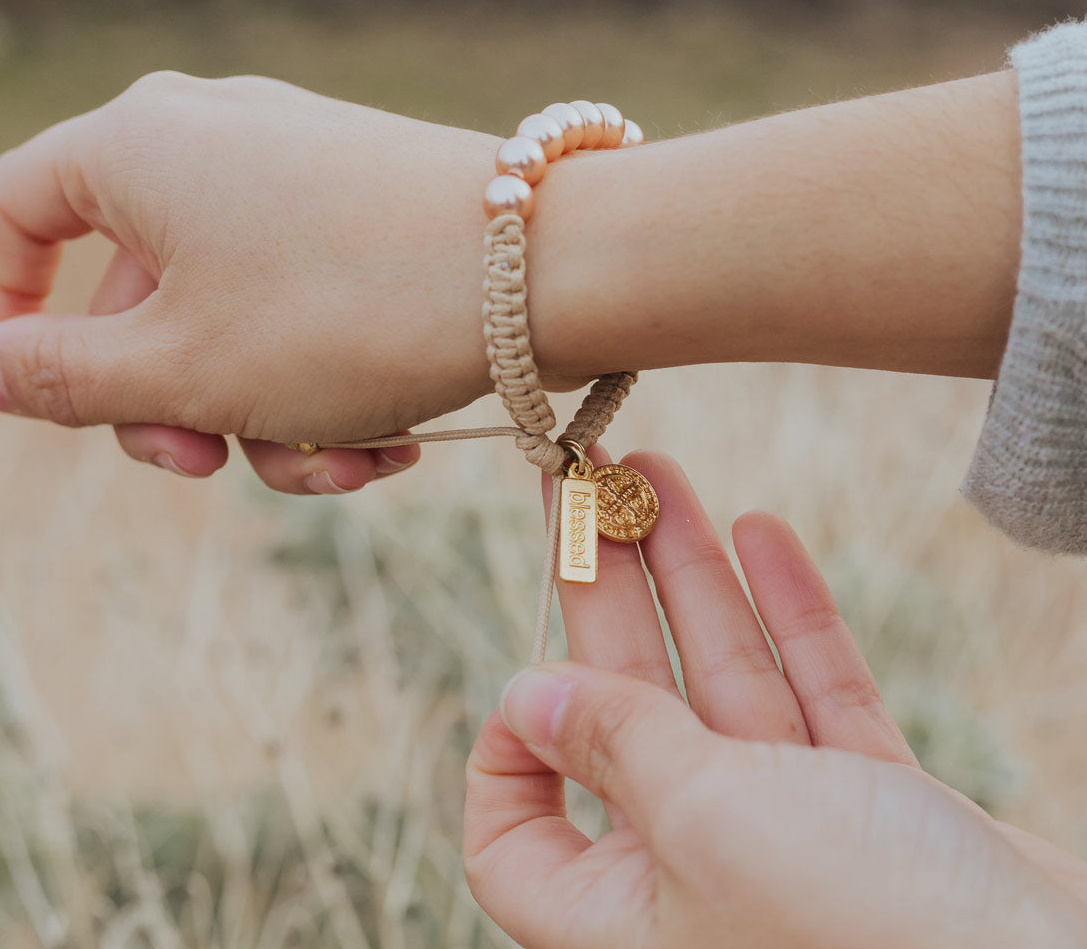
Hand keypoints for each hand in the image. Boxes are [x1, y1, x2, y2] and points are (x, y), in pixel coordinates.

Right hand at [0, 72, 503, 492]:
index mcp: (139, 146)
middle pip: (135, 287)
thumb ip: (63, 376)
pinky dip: (326, 381)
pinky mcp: (366, 206)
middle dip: (169, 401)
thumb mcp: (183, 367)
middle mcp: (214, 135)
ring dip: (266, 413)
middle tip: (209, 469)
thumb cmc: (349, 311)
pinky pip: (306, 304)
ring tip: (340, 466)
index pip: (17, 210)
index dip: (2, 305)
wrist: (549, 269)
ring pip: (232, 315)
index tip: (29, 392)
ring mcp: (299, 167)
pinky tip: (387, 445)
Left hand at [464, 451, 1086, 947]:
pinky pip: (809, 693)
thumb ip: (612, 746)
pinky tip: (759, 530)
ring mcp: (787, 833)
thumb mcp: (705, 819)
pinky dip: (786, 614)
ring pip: (718, 680)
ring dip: (688, 573)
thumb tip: (521, 696)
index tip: (528, 661)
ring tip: (655, 471)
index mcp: (624, 912)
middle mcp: (694, 873)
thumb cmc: (866, 931)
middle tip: (585, 478)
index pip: (517, 839)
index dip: (505, 753)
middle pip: (622, 706)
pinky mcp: (867, 807)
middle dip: (607, 585)